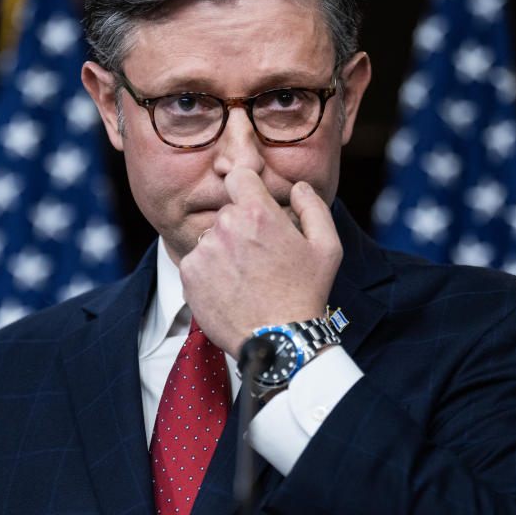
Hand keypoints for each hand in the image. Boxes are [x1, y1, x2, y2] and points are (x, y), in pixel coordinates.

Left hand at [179, 168, 342, 357]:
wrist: (277, 340)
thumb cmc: (306, 293)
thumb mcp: (327, 247)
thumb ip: (313, 207)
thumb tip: (298, 187)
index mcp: (257, 213)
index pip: (238, 176)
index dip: (247, 188)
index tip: (253, 204)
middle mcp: (225, 226)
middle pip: (227, 212)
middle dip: (241, 227)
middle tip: (260, 256)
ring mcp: (203, 250)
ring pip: (212, 237)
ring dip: (224, 250)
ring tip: (246, 278)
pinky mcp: (188, 274)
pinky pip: (197, 261)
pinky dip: (209, 272)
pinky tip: (231, 289)